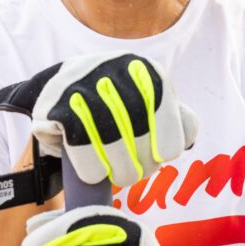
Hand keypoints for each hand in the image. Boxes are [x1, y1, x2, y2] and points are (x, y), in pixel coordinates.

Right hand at [0, 53, 197, 186]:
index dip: (165, 143)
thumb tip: (187, 138)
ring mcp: (83, 83)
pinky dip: (92, 168)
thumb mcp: (150, 103)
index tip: (161, 157)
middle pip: (138, 129)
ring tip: (121, 176)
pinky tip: (95, 172)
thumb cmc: (115, 105)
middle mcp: (114, 69)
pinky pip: (80, 146)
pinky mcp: (57, 104)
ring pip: (110, 140)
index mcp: (143, 69)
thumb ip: (176, 120)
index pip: (164, 111)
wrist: (60, 89)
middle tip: (138, 173)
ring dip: (120, 169)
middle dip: (142, 162)